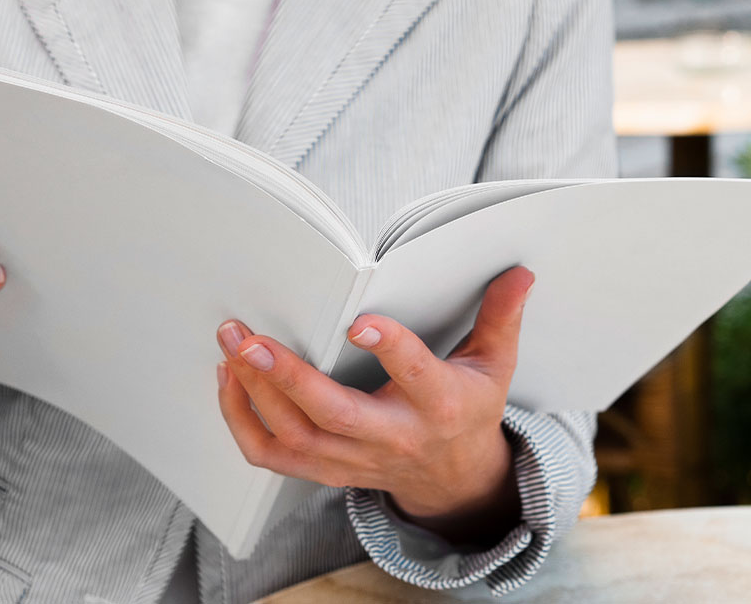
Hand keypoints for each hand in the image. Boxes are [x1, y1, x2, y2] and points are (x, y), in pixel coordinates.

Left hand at [215, 266, 533, 546]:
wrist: (453, 478)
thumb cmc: (467, 411)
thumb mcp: (494, 366)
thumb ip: (500, 318)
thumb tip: (520, 272)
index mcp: (439, 405)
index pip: (416, 376)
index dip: (390, 350)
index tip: (359, 322)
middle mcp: (393, 437)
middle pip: (332, 414)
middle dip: (285, 376)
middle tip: (247, 336)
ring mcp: (354, 461)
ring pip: (294, 437)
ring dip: (253, 393)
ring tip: (232, 346)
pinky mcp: (326, 470)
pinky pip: (274, 457)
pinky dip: (242, 422)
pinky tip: (231, 381)